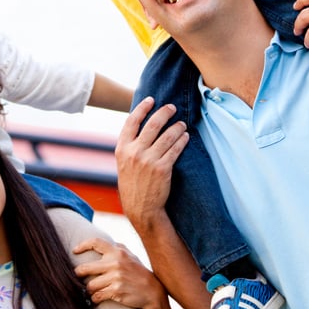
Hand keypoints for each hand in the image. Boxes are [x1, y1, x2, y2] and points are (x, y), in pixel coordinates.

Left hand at [73, 238, 163, 308]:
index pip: (95, 243)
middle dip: (79, 273)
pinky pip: (97, 296)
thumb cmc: (139, 273)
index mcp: (118, 252)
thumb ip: (117, 248)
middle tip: (77, 275)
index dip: (82, 245)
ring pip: (90, 285)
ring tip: (92, 290)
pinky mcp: (116, 291)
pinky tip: (97, 297)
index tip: (74, 251)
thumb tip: (101, 243)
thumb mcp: (131, 256)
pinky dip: (95, 298)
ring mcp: (116, 278)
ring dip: (89, 289)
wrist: (152, 292)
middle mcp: (115, 263)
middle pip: (85, 268)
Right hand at [114, 98, 187, 229]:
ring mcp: (148, 160)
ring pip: (167, 136)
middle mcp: (134, 152)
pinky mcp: (162, 169)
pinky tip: (186, 137)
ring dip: (177, 127)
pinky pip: (175, 149)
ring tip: (182, 124)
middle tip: (172, 107)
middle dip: (164, 112)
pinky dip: (182, 140)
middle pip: (152, 125)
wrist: (140, 208)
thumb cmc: (133, 184)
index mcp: (122, 149)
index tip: (151, 99)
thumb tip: (142, 125)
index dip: (142, 108)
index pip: (131, 121)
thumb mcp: (123, 163)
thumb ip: (130, 146)